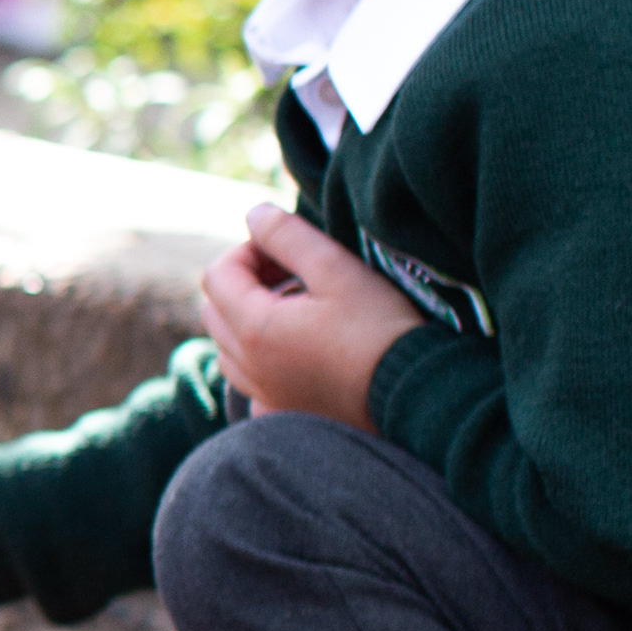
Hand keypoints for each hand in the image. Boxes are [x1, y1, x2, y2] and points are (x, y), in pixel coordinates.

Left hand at [198, 207, 420, 426]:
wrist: (416, 394)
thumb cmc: (379, 328)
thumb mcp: (336, 269)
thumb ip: (288, 236)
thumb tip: (254, 214)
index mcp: (254, 328)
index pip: (219, 275)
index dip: (247, 251)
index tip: (284, 249)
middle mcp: (247, 368)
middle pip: (215, 311)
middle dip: (245, 283)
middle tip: (292, 274)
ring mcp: (262, 397)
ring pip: (228, 349)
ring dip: (249, 321)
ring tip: (299, 310)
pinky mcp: (282, 416)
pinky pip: (251, 384)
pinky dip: (261, 361)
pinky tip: (298, 353)